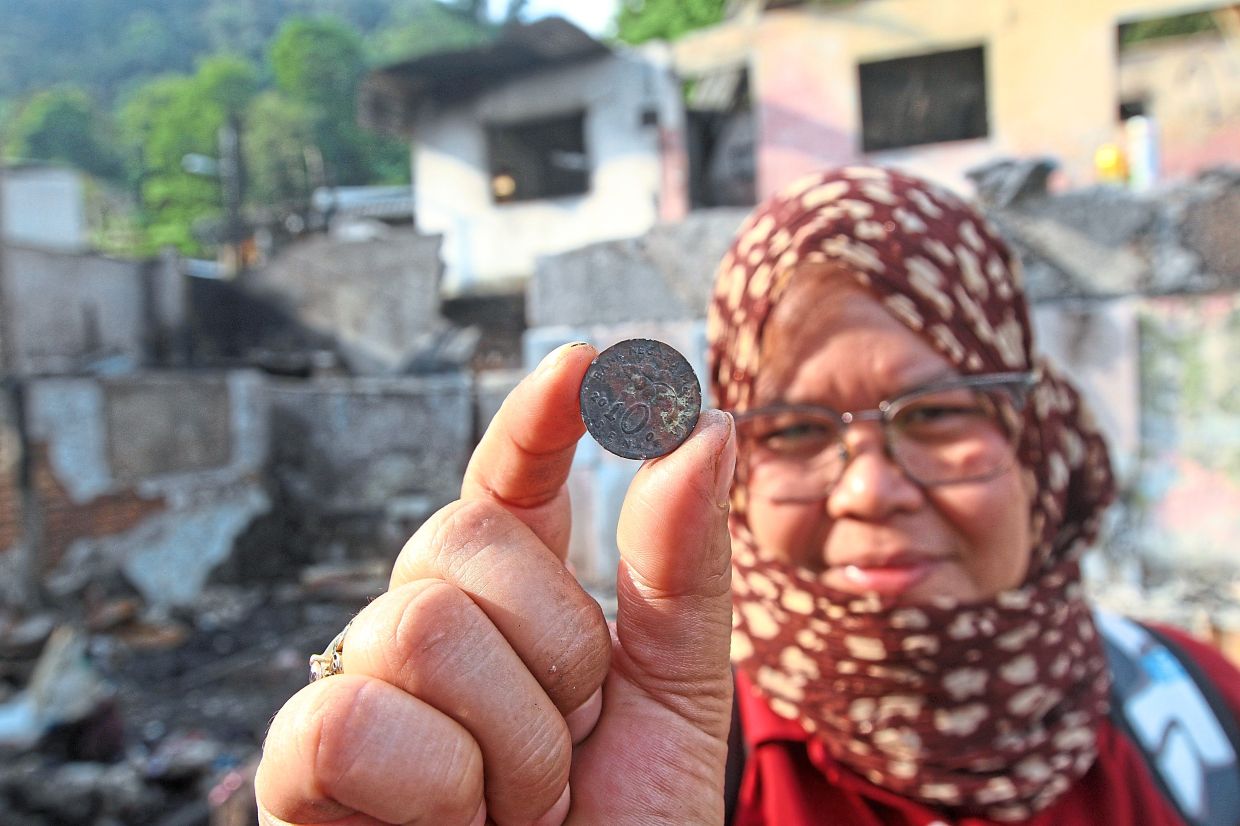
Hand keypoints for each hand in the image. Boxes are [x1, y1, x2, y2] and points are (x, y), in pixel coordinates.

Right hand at [255, 342, 737, 825]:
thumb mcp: (676, 704)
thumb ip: (682, 572)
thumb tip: (707, 425)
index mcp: (515, 604)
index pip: (509, 482)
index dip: (541, 420)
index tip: (593, 362)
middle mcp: (427, 625)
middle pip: (463, 538)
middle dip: (554, 654)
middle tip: (567, 757)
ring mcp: (358, 689)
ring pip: (419, 626)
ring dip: (508, 744)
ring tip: (513, 813)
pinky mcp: (300, 771)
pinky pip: (353, 718)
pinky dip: (433, 790)